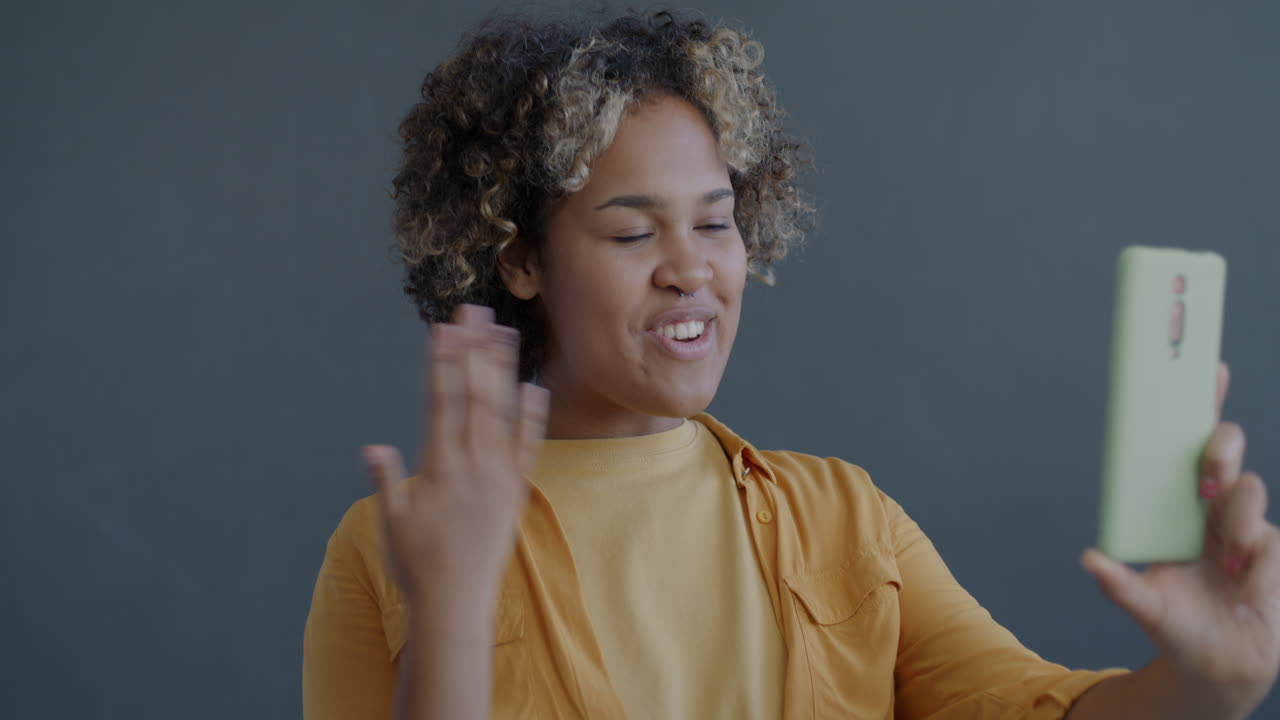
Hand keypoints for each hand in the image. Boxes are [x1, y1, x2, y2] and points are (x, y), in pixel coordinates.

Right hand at [361, 304, 549, 600]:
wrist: (457, 604)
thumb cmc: (416, 565)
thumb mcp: (391, 523)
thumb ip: (386, 482)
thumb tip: (374, 448)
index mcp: (438, 468)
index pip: (441, 402)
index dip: (443, 362)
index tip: (444, 328)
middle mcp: (473, 466)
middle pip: (473, 395)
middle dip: (472, 349)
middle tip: (474, 310)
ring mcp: (498, 477)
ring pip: (502, 413)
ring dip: (501, 370)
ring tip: (504, 331)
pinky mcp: (516, 492)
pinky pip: (528, 449)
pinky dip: (531, 417)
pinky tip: (533, 386)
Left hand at [1082, 363, 1279, 716]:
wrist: (1218, 665)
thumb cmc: (1177, 625)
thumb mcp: (1144, 605)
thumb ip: (1120, 584)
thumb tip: (1090, 558)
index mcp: (1177, 504)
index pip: (1187, 445)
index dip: (1199, 404)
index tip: (1204, 365)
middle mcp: (1213, 506)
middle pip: (1224, 450)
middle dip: (1220, 449)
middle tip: (1206, 479)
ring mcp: (1246, 526)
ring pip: (1250, 493)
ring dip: (1237, 521)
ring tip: (1226, 564)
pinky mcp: (1274, 551)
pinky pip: (1269, 539)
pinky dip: (1254, 560)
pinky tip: (1242, 582)